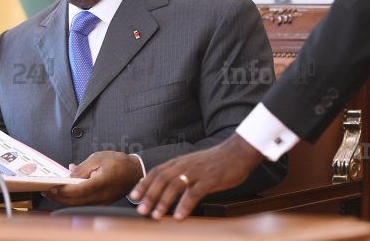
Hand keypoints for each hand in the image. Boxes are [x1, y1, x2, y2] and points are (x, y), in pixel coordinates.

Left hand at [42, 151, 143, 205]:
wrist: (135, 172)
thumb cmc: (118, 162)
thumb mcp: (98, 158)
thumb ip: (81, 169)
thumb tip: (67, 176)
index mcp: (100, 184)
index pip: (76, 191)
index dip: (61, 190)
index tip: (50, 187)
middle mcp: (101, 197)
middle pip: (74, 202)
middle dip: (58, 198)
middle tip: (46, 191)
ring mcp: (102, 203)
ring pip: (78, 206)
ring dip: (64, 200)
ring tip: (52, 192)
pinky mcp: (102, 204)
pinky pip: (84, 204)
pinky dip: (72, 200)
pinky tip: (66, 192)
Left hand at [129, 133, 263, 219]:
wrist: (236, 152)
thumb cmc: (214, 161)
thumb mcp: (193, 165)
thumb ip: (180, 174)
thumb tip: (166, 190)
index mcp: (179, 162)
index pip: (156, 172)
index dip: (143, 184)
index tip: (133, 197)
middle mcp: (184, 165)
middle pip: (161, 179)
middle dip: (149, 195)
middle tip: (141, 210)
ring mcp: (197, 172)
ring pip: (175, 186)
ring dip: (163, 201)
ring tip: (156, 215)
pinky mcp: (210, 179)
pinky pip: (194, 193)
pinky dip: (185, 205)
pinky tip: (179, 216)